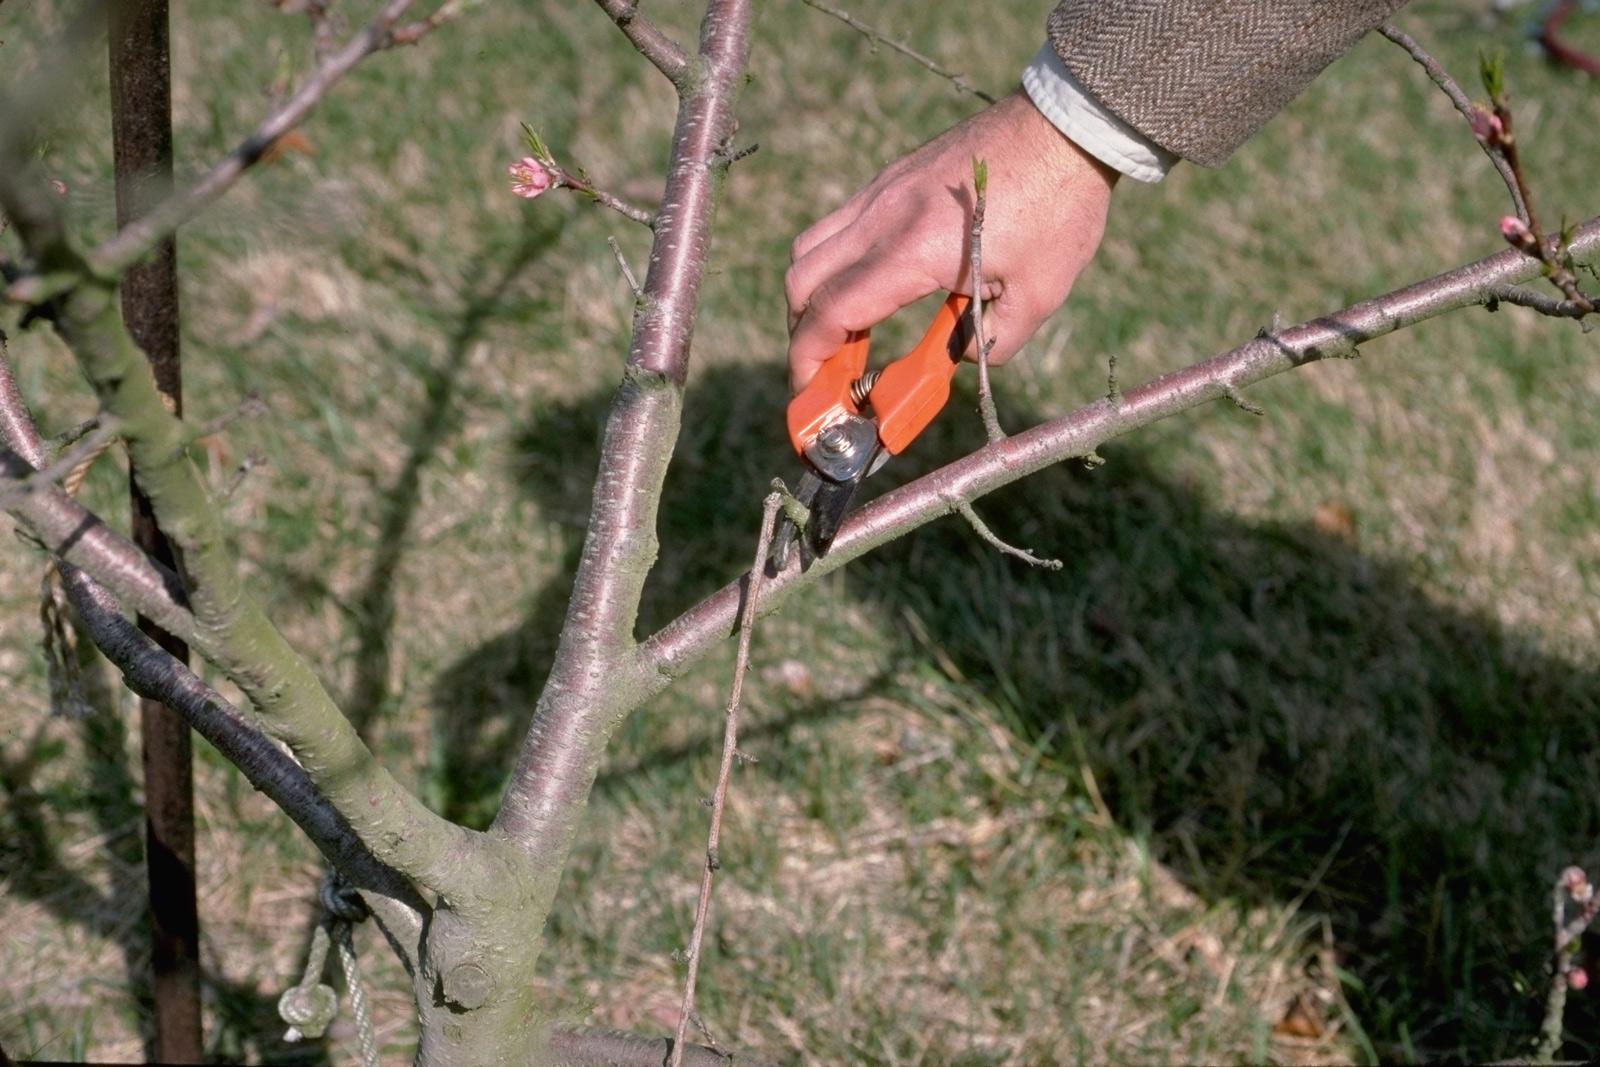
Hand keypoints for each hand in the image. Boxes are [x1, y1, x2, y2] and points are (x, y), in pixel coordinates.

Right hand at [785, 90, 1117, 391]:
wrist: (1067, 124)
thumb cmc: (1058, 208)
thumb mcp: (1037, 296)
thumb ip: (991, 342)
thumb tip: (957, 356)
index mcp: (912, 252)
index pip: (830, 312)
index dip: (808, 359)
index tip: (811, 391)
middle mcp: (881, 217)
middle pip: (801, 282)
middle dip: (803, 333)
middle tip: (831, 367)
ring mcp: (881, 191)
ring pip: (810, 248)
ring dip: (813, 295)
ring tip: (847, 328)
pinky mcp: (892, 177)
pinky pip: (839, 225)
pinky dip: (835, 263)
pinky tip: (873, 283)